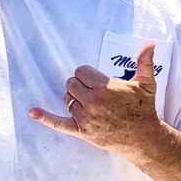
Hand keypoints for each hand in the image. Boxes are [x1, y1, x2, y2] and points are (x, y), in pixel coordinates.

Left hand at [28, 41, 160, 156]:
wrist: (142, 138)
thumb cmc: (144, 109)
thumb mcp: (147, 84)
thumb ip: (145, 62)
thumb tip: (149, 43)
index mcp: (105, 88)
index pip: (81, 71)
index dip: (88, 74)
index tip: (98, 80)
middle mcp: (93, 102)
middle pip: (71, 83)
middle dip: (81, 85)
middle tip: (95, 92)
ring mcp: (85, 117)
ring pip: (67, 99)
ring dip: (74, 99)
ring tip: (91, 104)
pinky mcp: (81, 131)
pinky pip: (58, 123)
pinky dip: (44, 117)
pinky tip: (32, 111)